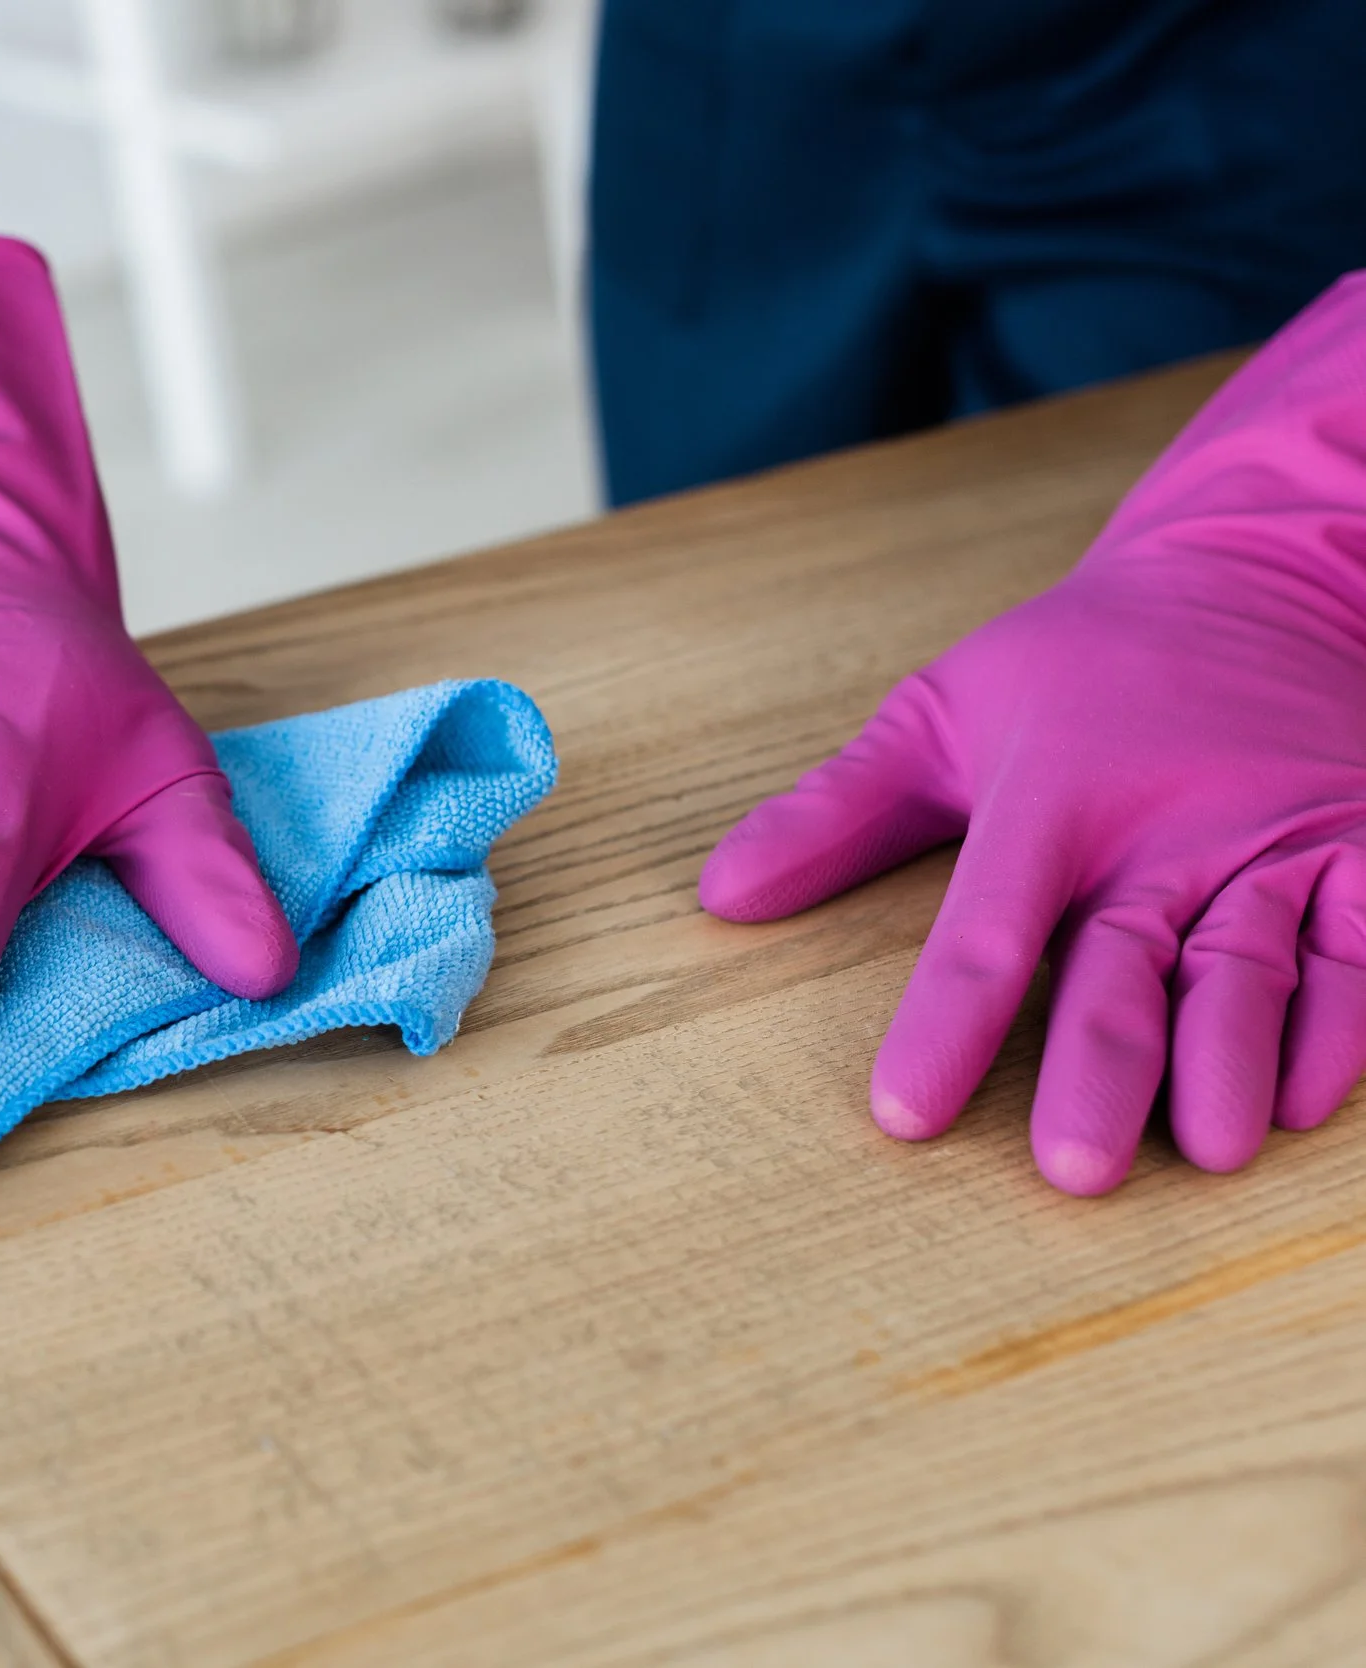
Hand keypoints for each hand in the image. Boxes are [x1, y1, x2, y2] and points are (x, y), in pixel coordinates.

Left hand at [699, 273, 1365, 1193]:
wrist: (1262, 573)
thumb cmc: (1076, 665)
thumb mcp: (939, 713)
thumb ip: (833, 813)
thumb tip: (715, 897)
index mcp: (1049, 800)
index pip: (985, 935)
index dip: (941, 1027)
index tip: (901, 1117)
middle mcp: (1165, 832)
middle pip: (1125, 969)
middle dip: (1099, 1071)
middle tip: (1072, 1169)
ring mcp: (1273, 843)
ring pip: (1250, 967)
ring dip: (1230, 1062)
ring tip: (1208, 1147)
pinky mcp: (1360, 846)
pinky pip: (1362, 942)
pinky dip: (1342, 1023)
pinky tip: (1305, 1100)